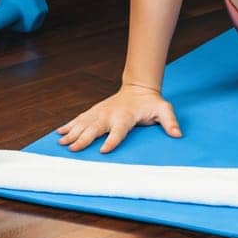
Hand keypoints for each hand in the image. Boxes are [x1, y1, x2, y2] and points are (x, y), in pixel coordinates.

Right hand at [56, 83, 182, 153]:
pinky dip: (69, 125)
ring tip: (62, 142)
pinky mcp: (95, 111)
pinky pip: (80, 118)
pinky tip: (59, 132)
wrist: (139, 87)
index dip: (113, 140)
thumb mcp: (164, 110)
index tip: (104, 150)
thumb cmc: (151, 103)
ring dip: (73, 132)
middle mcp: (110, 114)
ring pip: (84, 123)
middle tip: (73, 148)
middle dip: (84, 138)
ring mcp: (101, 112)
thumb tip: (178, 134)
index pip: (119, 130)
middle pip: (96, 128)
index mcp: (126, 116)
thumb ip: (170, 121)